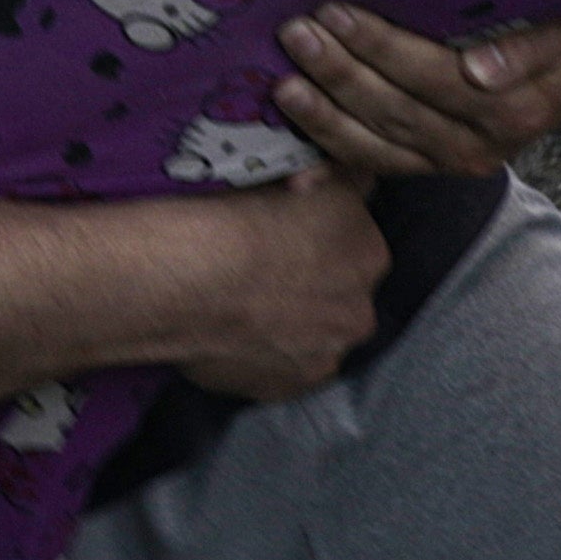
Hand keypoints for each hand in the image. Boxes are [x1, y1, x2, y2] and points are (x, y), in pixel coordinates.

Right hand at [133, 173, 392, 405]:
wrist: (191, 278)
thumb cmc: (237, 217)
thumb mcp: (300, 173)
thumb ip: (339, 181)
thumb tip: (351, 179)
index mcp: (368, 250)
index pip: (356, 242)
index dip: (321, 237)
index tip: (288, 235)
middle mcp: (360, 308)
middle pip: (343, 296)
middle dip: (315, 288)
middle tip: (266, 276)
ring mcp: (328, 353)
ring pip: (317, 336)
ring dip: (295, 326)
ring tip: (246, 309)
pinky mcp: (292, 386)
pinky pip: (286, 368)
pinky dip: (268, 355)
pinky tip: (236, 336)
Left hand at [260, 0, 560, 180]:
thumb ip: (533, 47)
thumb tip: (482, 72)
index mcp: (517, 109)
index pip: (435, 78)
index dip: (383, 49)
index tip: (337, 13)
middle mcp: (484, 145)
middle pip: (399, 112)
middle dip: (341, 74)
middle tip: (295, 33)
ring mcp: (455, 159)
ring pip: (381, 146)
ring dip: (327, 118)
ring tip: (283, 85)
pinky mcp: (433, 163)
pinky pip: (380, 167)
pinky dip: (338, 164)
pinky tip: (296, 172)